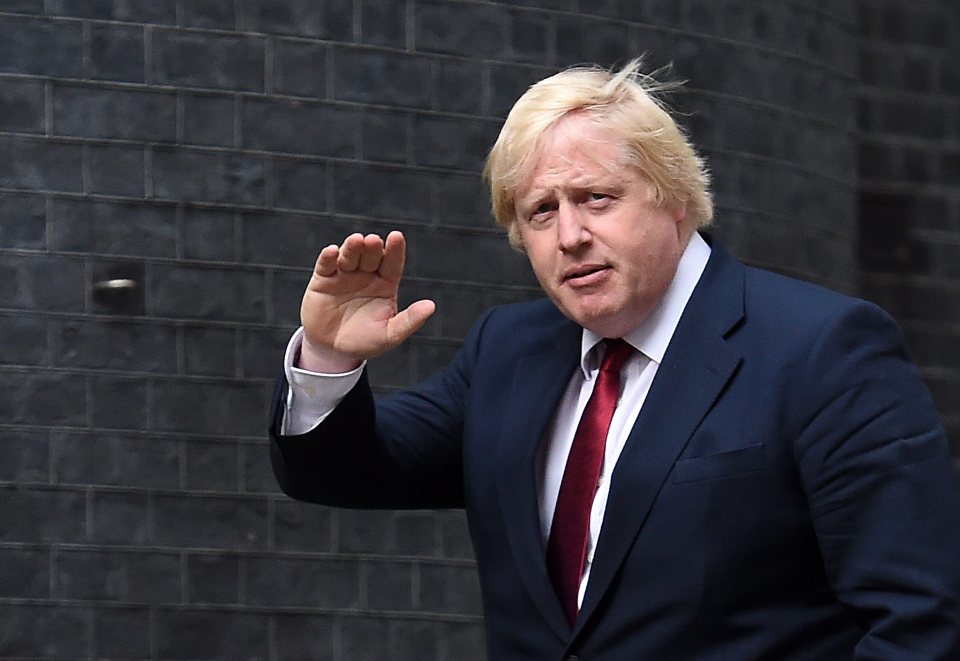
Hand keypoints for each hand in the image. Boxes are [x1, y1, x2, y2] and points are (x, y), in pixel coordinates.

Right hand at [298, 231, 435, 371]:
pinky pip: (326, 265)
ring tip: (356, 241)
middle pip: (371, 255)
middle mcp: (367, 274)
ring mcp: (345, 275)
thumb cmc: (365, 341)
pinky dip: (328, 257)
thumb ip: (409, 321)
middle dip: (372, 247)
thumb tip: (431, 306)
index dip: (395, 250)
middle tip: (373, 241)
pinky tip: (332, 252)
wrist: (333, 351)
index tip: (396, 236)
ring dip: (352, 247)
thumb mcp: (390, 335)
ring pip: (350, 255)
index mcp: (386, 284)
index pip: (393, 263)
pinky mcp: (323, 279)